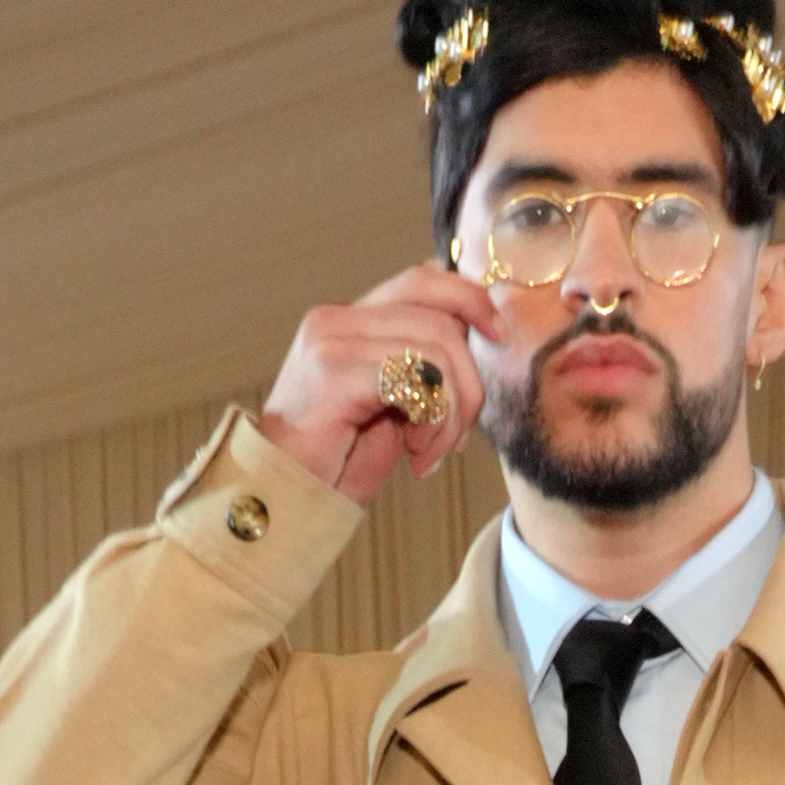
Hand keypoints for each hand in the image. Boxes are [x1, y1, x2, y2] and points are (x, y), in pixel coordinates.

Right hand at [258, 268, 495, 502]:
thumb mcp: (391, 410)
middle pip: (440, 317)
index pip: (423, 281)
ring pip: (437, 349)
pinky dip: (434, 422)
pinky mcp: (333, 370)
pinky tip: (416, 457)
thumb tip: (478, 338)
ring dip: (451, 414)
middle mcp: (335, 319)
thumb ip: (423, 370)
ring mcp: (331, 340)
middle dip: (468, 383)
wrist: (285, 504)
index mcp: (348, 322)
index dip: (470, 300)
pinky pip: (417, 378)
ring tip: (428, 454)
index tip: (499, 337)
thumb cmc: (334, 466)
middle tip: (455, 441)